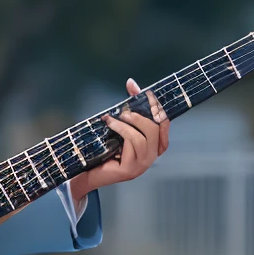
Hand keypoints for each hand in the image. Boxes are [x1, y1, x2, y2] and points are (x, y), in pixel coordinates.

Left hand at [68, 79, 169, 201]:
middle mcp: (152, 156)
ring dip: (126, 124)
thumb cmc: (106, 148)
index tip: (147, 93)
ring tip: (111, 120)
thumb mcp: (121, 126)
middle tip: (122, 112)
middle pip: (155, 129)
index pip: (164, 123)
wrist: (89, 172)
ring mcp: (142, 165)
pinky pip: (131, 144)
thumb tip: (131, 82)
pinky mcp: (131, 169)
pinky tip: (110, 126)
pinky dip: (120, 131)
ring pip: (142, 137)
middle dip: (139, 116)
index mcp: (154, 146)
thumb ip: (129, 107)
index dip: (157, 107)